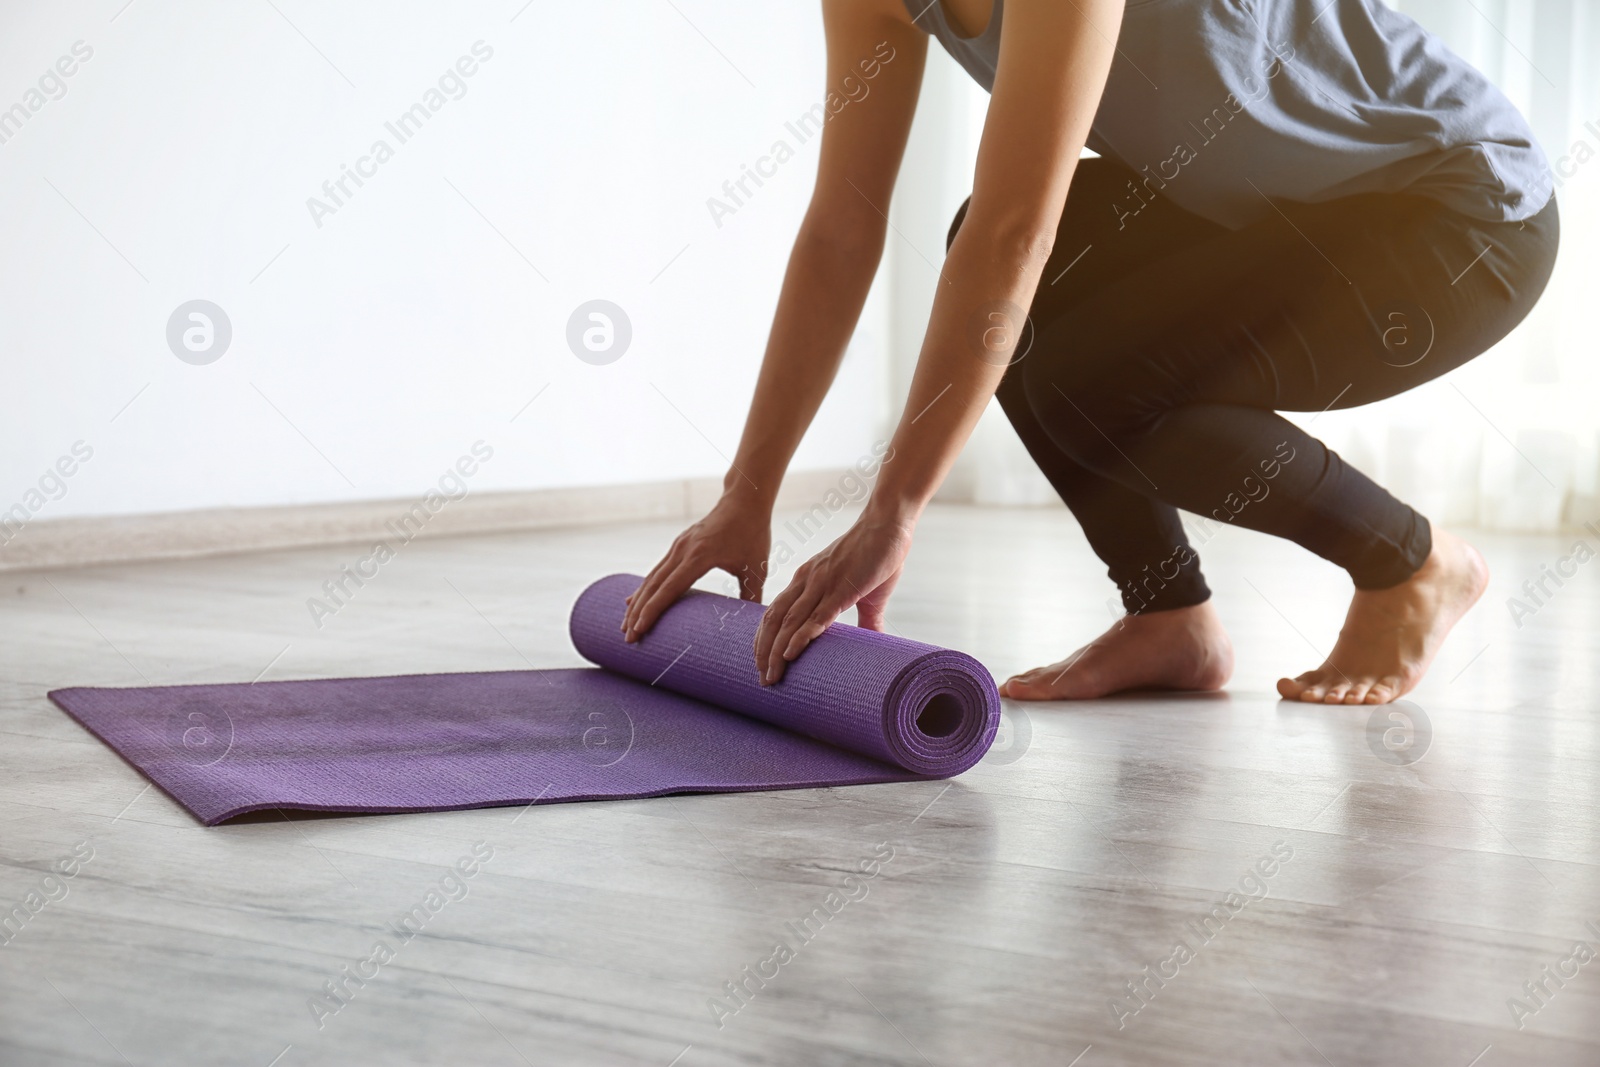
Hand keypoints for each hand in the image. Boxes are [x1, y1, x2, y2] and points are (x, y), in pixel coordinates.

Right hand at [622, 495, 771, 641]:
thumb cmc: (753, 534)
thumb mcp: (756, 568)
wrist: (745, 500)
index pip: (670, 588)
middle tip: (628, 638)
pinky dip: (644, 588)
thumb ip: (751, 597)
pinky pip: (656, 570)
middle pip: (653, 586)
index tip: (639, 628)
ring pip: (651, 578)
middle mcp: (682, 551)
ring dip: (637, 602)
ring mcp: (678, 546)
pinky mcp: (678, 544)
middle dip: (638, 613)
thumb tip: (753, 627)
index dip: (653, 610)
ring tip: (625, 625)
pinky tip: (633, 601)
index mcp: (699, 556)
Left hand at [753, 512, 913, 684]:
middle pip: (774, 620)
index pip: (775, 612)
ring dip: (776, 652)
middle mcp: (806, 581)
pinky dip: (800, 636)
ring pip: (789, 622)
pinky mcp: (841, 589)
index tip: (761, 662)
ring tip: (770, 676)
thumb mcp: (866, 593)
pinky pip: (816, 616)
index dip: (765, 638)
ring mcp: (821, 584)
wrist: (889, 525)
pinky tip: (789, 654)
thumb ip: (865, 618)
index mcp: (807, 580)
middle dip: (764, 652)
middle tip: (763, 679)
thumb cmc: (877, 555)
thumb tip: (873, 640)